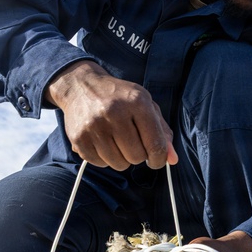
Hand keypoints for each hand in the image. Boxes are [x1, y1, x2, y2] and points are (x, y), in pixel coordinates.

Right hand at [45, 60, 178, 169]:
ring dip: (122, 158)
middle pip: (137, 157)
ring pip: (119, 164)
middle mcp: (115, 113)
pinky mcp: (79, 138)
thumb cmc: (120, 98)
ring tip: (117, 141)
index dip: (160, 158)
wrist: (81, 87)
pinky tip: (103, 142)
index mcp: (137, 102)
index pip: (155, 144)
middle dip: (138, 155)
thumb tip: (172, 160)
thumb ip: (162, 132)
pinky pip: (100, 164)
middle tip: (132, 143)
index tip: (157, 160)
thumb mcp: (145, 106)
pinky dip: (105, 159)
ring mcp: (94, 126)